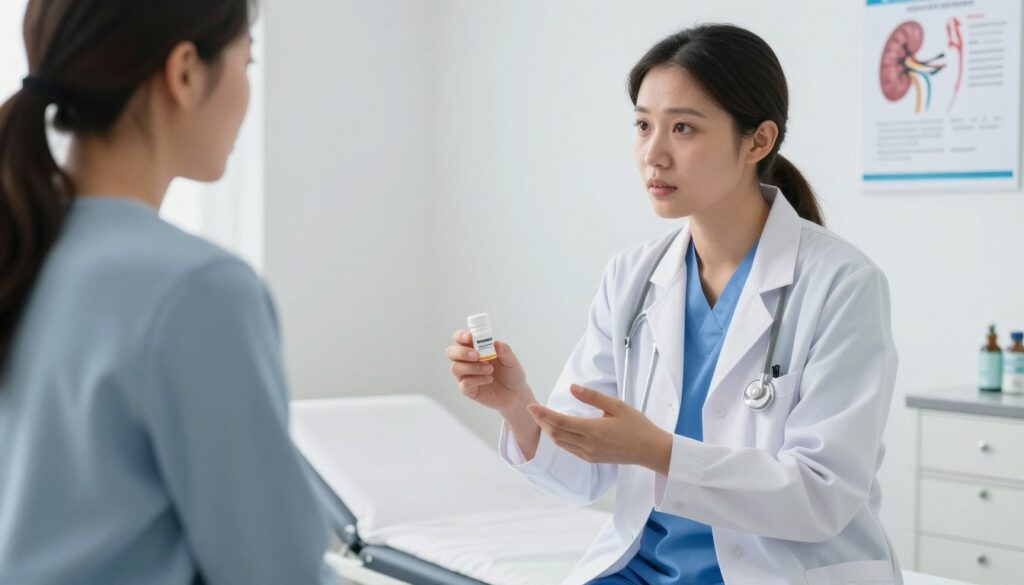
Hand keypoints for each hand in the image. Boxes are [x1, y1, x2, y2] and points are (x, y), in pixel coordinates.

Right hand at [446, 330, 532, 415]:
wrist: (516, 394)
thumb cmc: (511, 374)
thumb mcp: (512, 360)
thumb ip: (504, 350)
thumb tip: (495, 343)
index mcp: (475, 348)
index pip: (460, 339)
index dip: (460, 336)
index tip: (469, 337)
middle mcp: (467, 361)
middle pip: (451, 352)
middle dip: (461, 352)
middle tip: (477, 355)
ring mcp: (466, 375)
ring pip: (456, 368)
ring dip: (473, 367)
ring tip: (490, 369)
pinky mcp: (467, 390)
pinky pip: (464, 383)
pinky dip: (477, 379)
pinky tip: (489, 379)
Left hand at [527, 384, 672, 474]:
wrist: (650, 450)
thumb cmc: (637, 426)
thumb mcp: (617, 405)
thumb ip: (592, 397)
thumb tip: (572, 388)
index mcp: (593, 430)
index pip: (560, 422)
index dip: (543, 414)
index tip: (532, 406)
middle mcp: (588, 445)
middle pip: (556, 434)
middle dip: (542, 422)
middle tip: (534, 410)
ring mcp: (589, 454)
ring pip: (561, 443)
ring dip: (549, 431)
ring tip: (542, 419)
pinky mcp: (591, 459)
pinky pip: (569, 449)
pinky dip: (560, 439)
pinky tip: (559, 430)